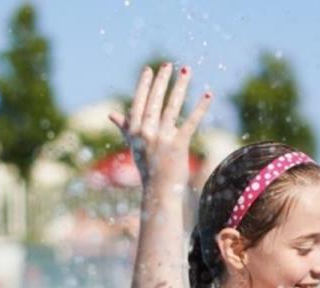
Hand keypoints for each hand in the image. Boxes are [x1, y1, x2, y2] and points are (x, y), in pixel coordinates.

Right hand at [109, 63, 211, 192]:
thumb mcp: (134, 145)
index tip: (149, 69)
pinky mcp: (178, 145)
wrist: (158, 190)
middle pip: (155, 101)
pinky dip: (200, 108)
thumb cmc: (147, 166)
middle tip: (168, 64)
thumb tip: (111, 114)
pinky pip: (190, 123)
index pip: (139, 103)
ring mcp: (162, 139)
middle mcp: (146, 133)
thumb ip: (125, 127)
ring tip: (186, 70)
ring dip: (180, 87)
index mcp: (135, 132)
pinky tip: (208, 95)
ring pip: (172, 107)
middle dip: (162, 81)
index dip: (144, 85)